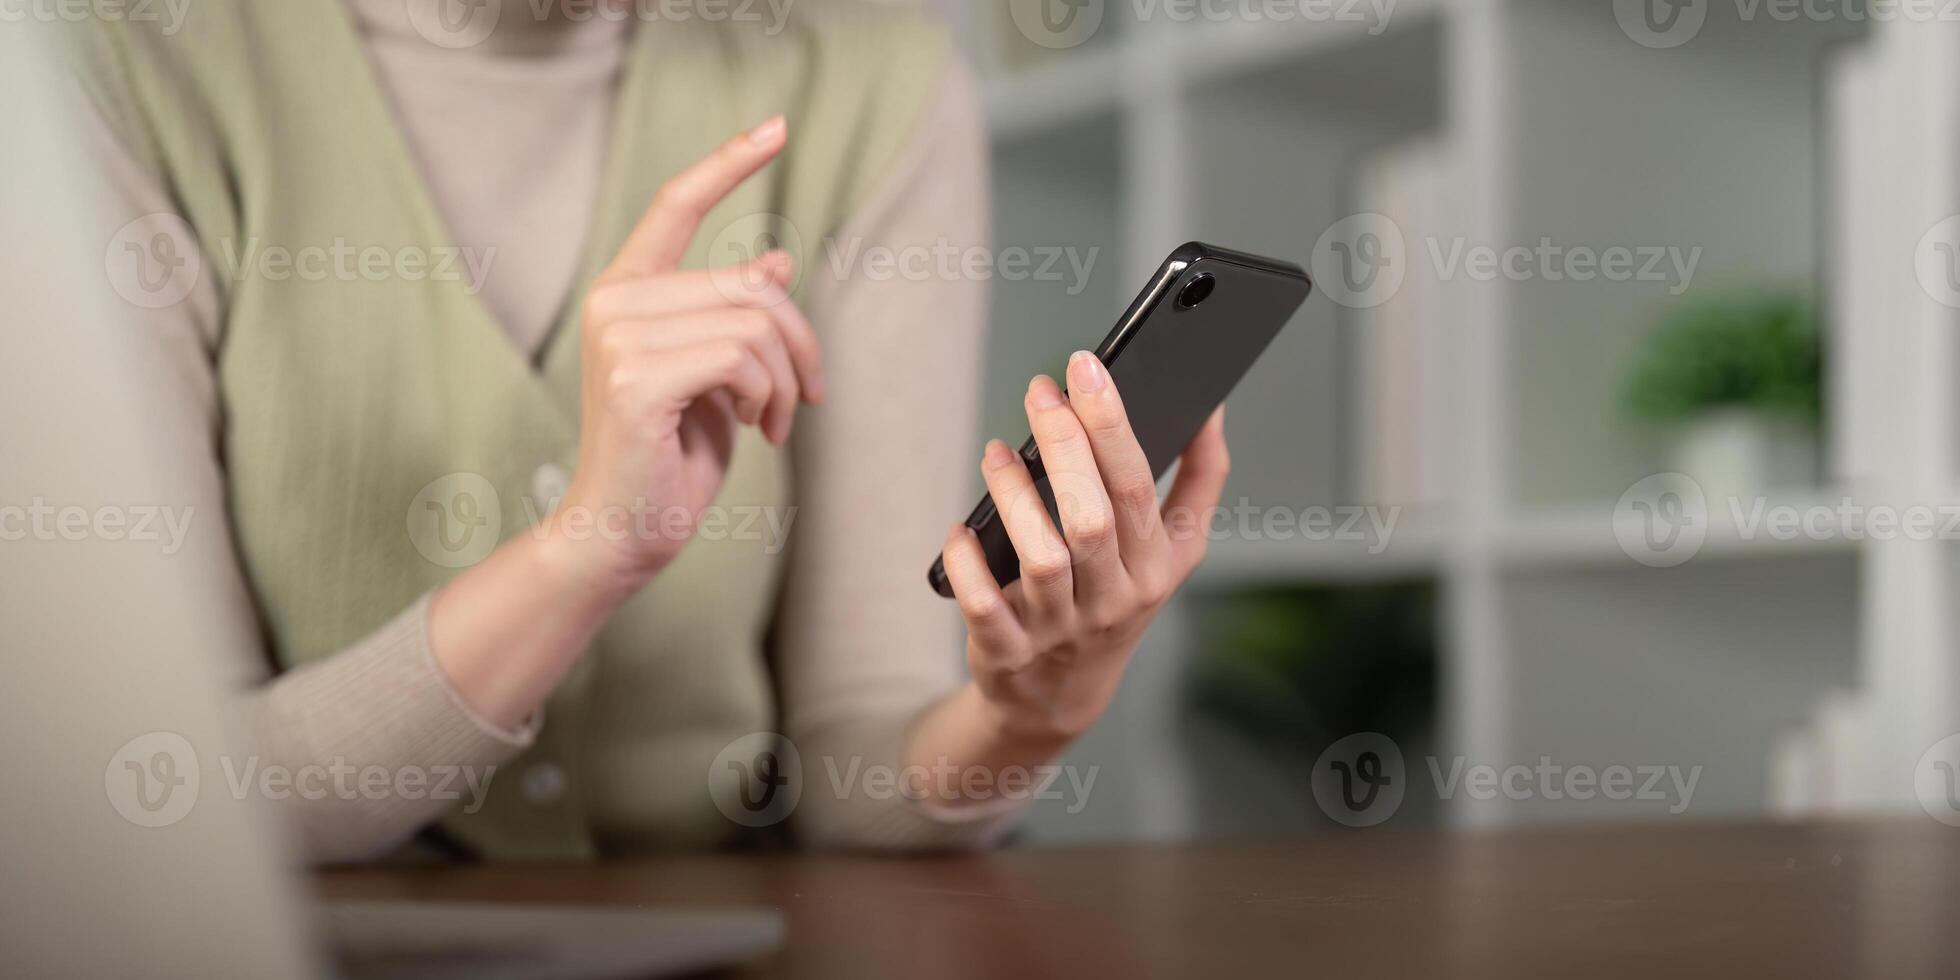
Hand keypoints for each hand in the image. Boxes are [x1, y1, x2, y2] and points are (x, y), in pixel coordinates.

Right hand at [553, 115, 823, 592]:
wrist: (623, 532)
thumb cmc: (669, 459)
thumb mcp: (716, 377)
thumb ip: (733, 316)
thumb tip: (774, 261)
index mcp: (627, 291)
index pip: (675, 204)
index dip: (727, 162)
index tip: (777, 126)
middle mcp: (615, 302)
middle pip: (749, 283)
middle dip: (800, 343)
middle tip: (809, 396)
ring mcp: (620, 338)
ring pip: (754, 322)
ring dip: (788, 381)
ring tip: (777, 421)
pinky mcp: (637, 378)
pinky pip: (741, 357)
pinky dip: (771, 396)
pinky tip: (760, 429)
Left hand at [938, 350, 1230, 742]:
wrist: (1063, 694)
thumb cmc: (1117, 599)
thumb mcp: (1173, 549)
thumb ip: (1199, 481)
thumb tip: (1211, 407)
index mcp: (1155, 566)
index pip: (1137, 485)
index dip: (1111, 423)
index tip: (1085, 366)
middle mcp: (1113, 599)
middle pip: (1092, 518)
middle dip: (1065, 445)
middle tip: (1040, 392)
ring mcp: (1059, 629)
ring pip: (1042, 557)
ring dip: (1014, 496)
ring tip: (997, 452)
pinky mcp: (1008, 651)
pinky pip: (984, 605)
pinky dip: (967, 563)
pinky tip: (961, 530)